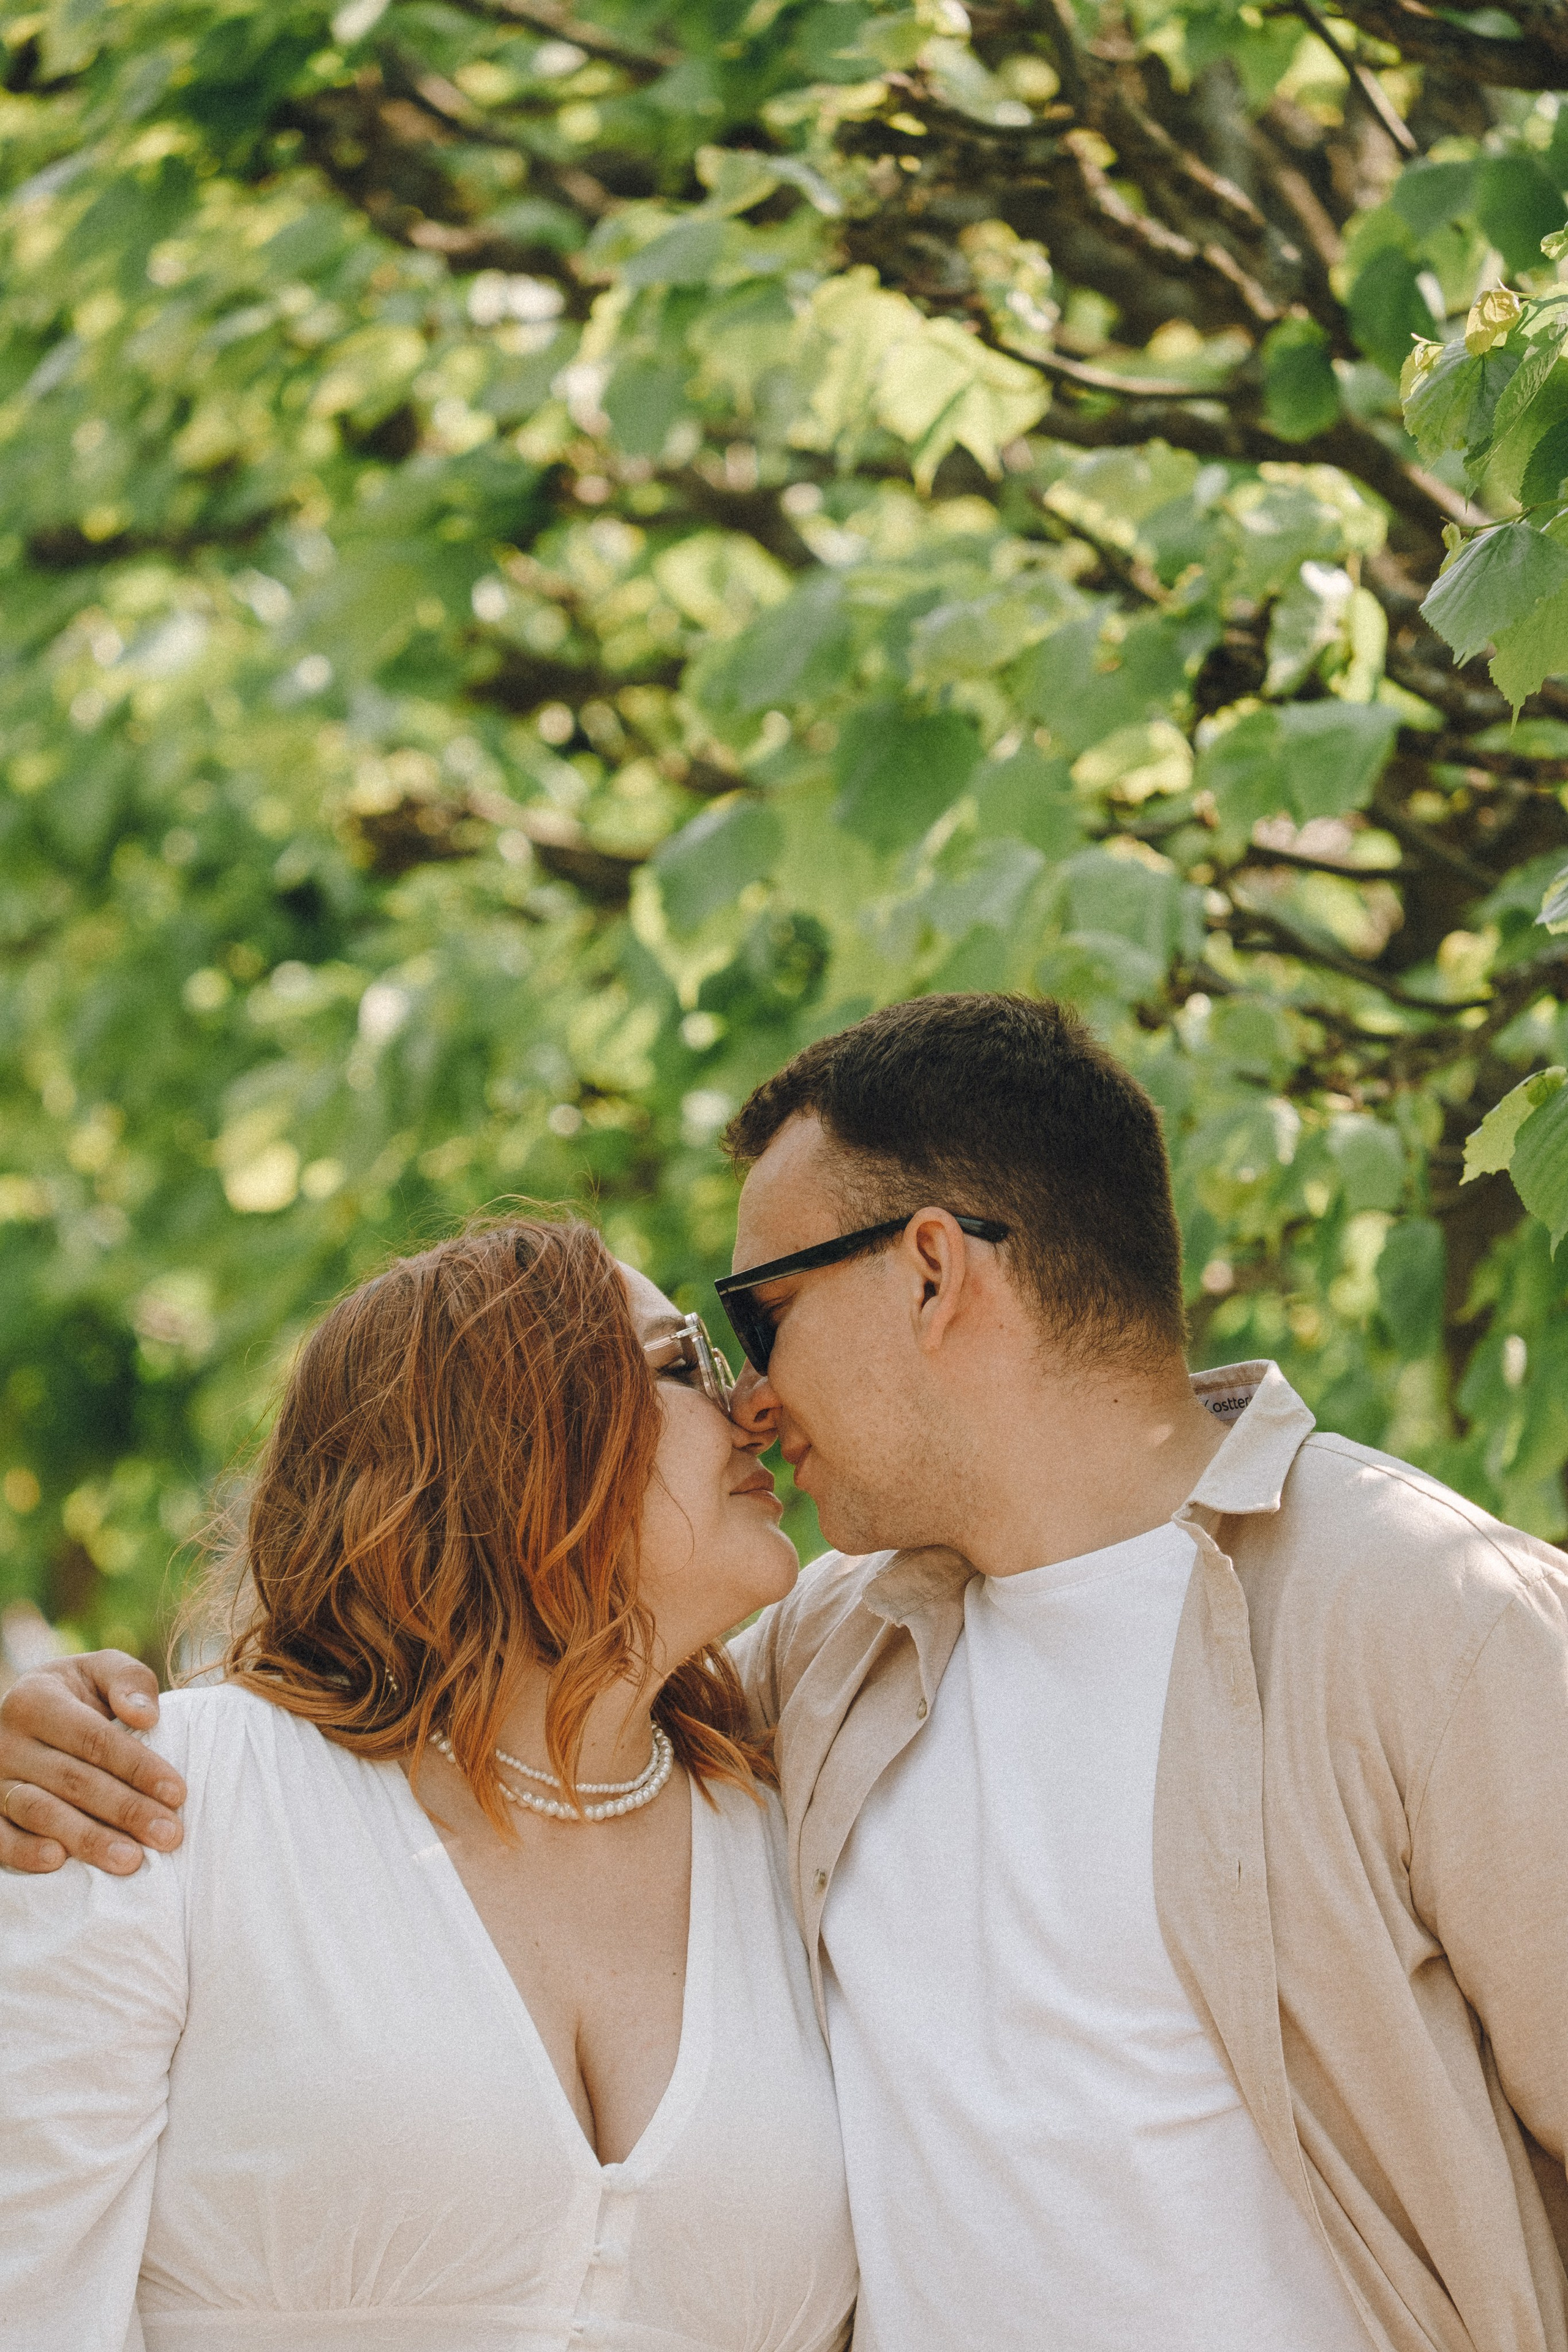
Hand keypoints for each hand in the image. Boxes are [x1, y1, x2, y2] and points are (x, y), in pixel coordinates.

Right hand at [0, 1652, 184, 1873]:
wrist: (26, 1713)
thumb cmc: (78, 1694)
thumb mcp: (100, 1670)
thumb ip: (128, 1681)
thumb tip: (145, 1717)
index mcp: (37, 1699)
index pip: (94, 1739)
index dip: (137, 1767)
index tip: (177, 1793)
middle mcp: (8, 1741)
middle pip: (74, 1780)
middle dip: (126, 1810)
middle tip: (169, 1835)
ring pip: (40, 1812)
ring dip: (87, 1839)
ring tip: (130, 1859)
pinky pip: (0, 1838)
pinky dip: (25, 1852)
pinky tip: (59, 1862)